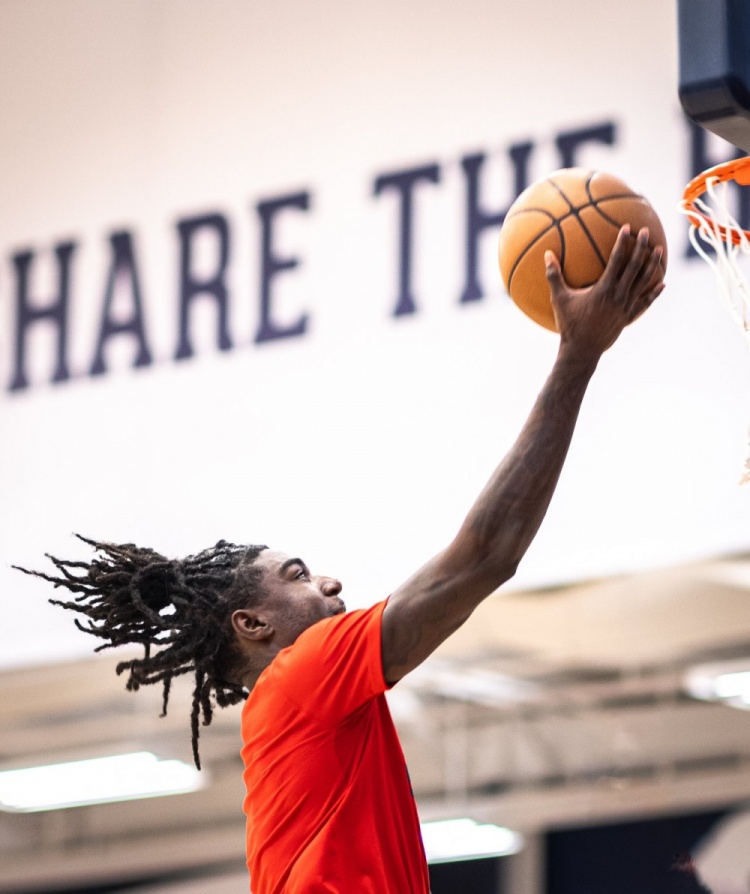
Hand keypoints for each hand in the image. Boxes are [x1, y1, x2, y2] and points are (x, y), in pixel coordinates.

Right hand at [545, 225, 664, 357]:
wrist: (582, 350)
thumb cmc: (569, 324)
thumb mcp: (559, 299)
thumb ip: (553, 276)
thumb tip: (546, 254)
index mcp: (604, 289)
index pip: (616, 260)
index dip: (622, 242)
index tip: (627, 228)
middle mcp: (619, 296)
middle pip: (635, 267)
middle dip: (642, 247)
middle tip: (646, 231)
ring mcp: (626, 307)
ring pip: (644, 282)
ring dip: (653, 265)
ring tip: (659, 250)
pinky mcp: (629, 317)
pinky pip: (645, 302)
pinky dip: (654, 292)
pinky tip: (662, 284)